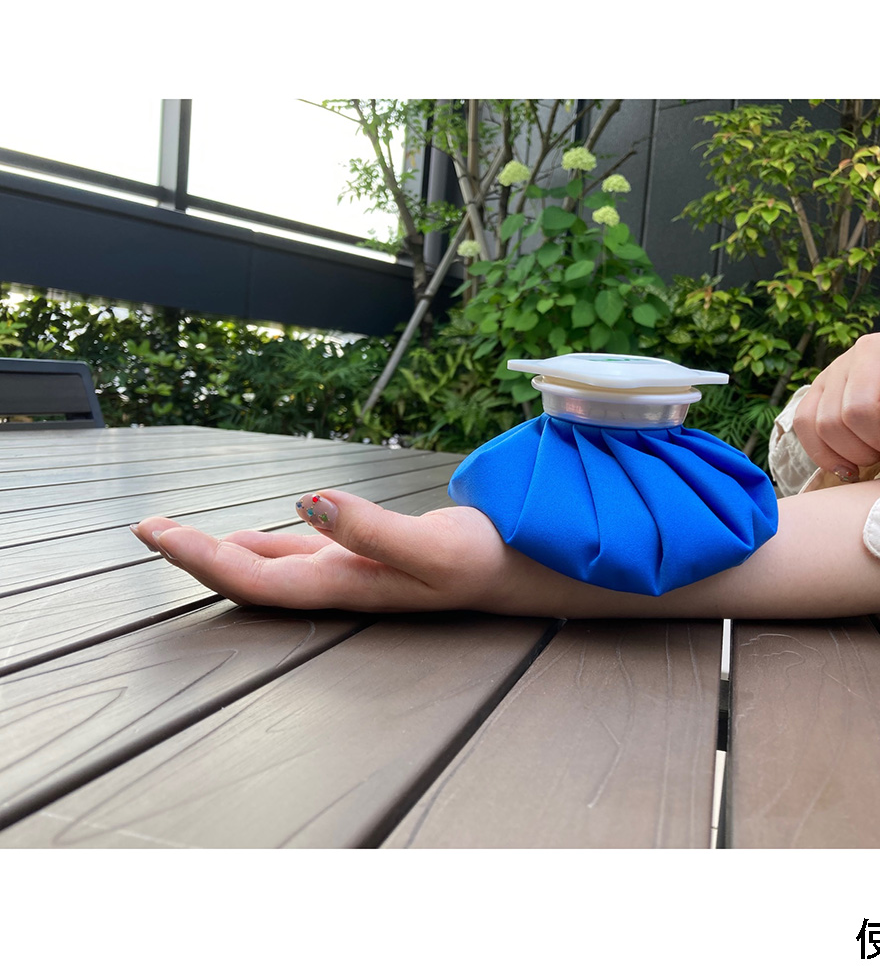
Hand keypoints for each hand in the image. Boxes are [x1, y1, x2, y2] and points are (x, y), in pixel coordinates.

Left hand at [131, 490, 545, 613]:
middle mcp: (338, 582)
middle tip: (147, 528)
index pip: (256, 579)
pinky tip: (250, 534)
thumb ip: (372, 532)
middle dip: (195, 556)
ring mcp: (349, 570)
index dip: (202, 561)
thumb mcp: (435, 550)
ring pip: (270, 566)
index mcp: (346, 585)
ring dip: (221, 551)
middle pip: (249, 577)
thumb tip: (305, 504)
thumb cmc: (486, 560)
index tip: (156, 535)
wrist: (523, 567)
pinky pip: (297, 552)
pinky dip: (262, 542)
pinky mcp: (364, 554)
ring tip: (177, 534)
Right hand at [792, 326, 879, 487]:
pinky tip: (848, 465)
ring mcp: (838, 365)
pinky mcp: (818, 384)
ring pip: (829, 422)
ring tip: (878, 455)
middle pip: (858, 412)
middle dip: (879, 448)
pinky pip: (804, 423)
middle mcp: (869, 349)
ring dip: (854, 453)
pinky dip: (822, 453)